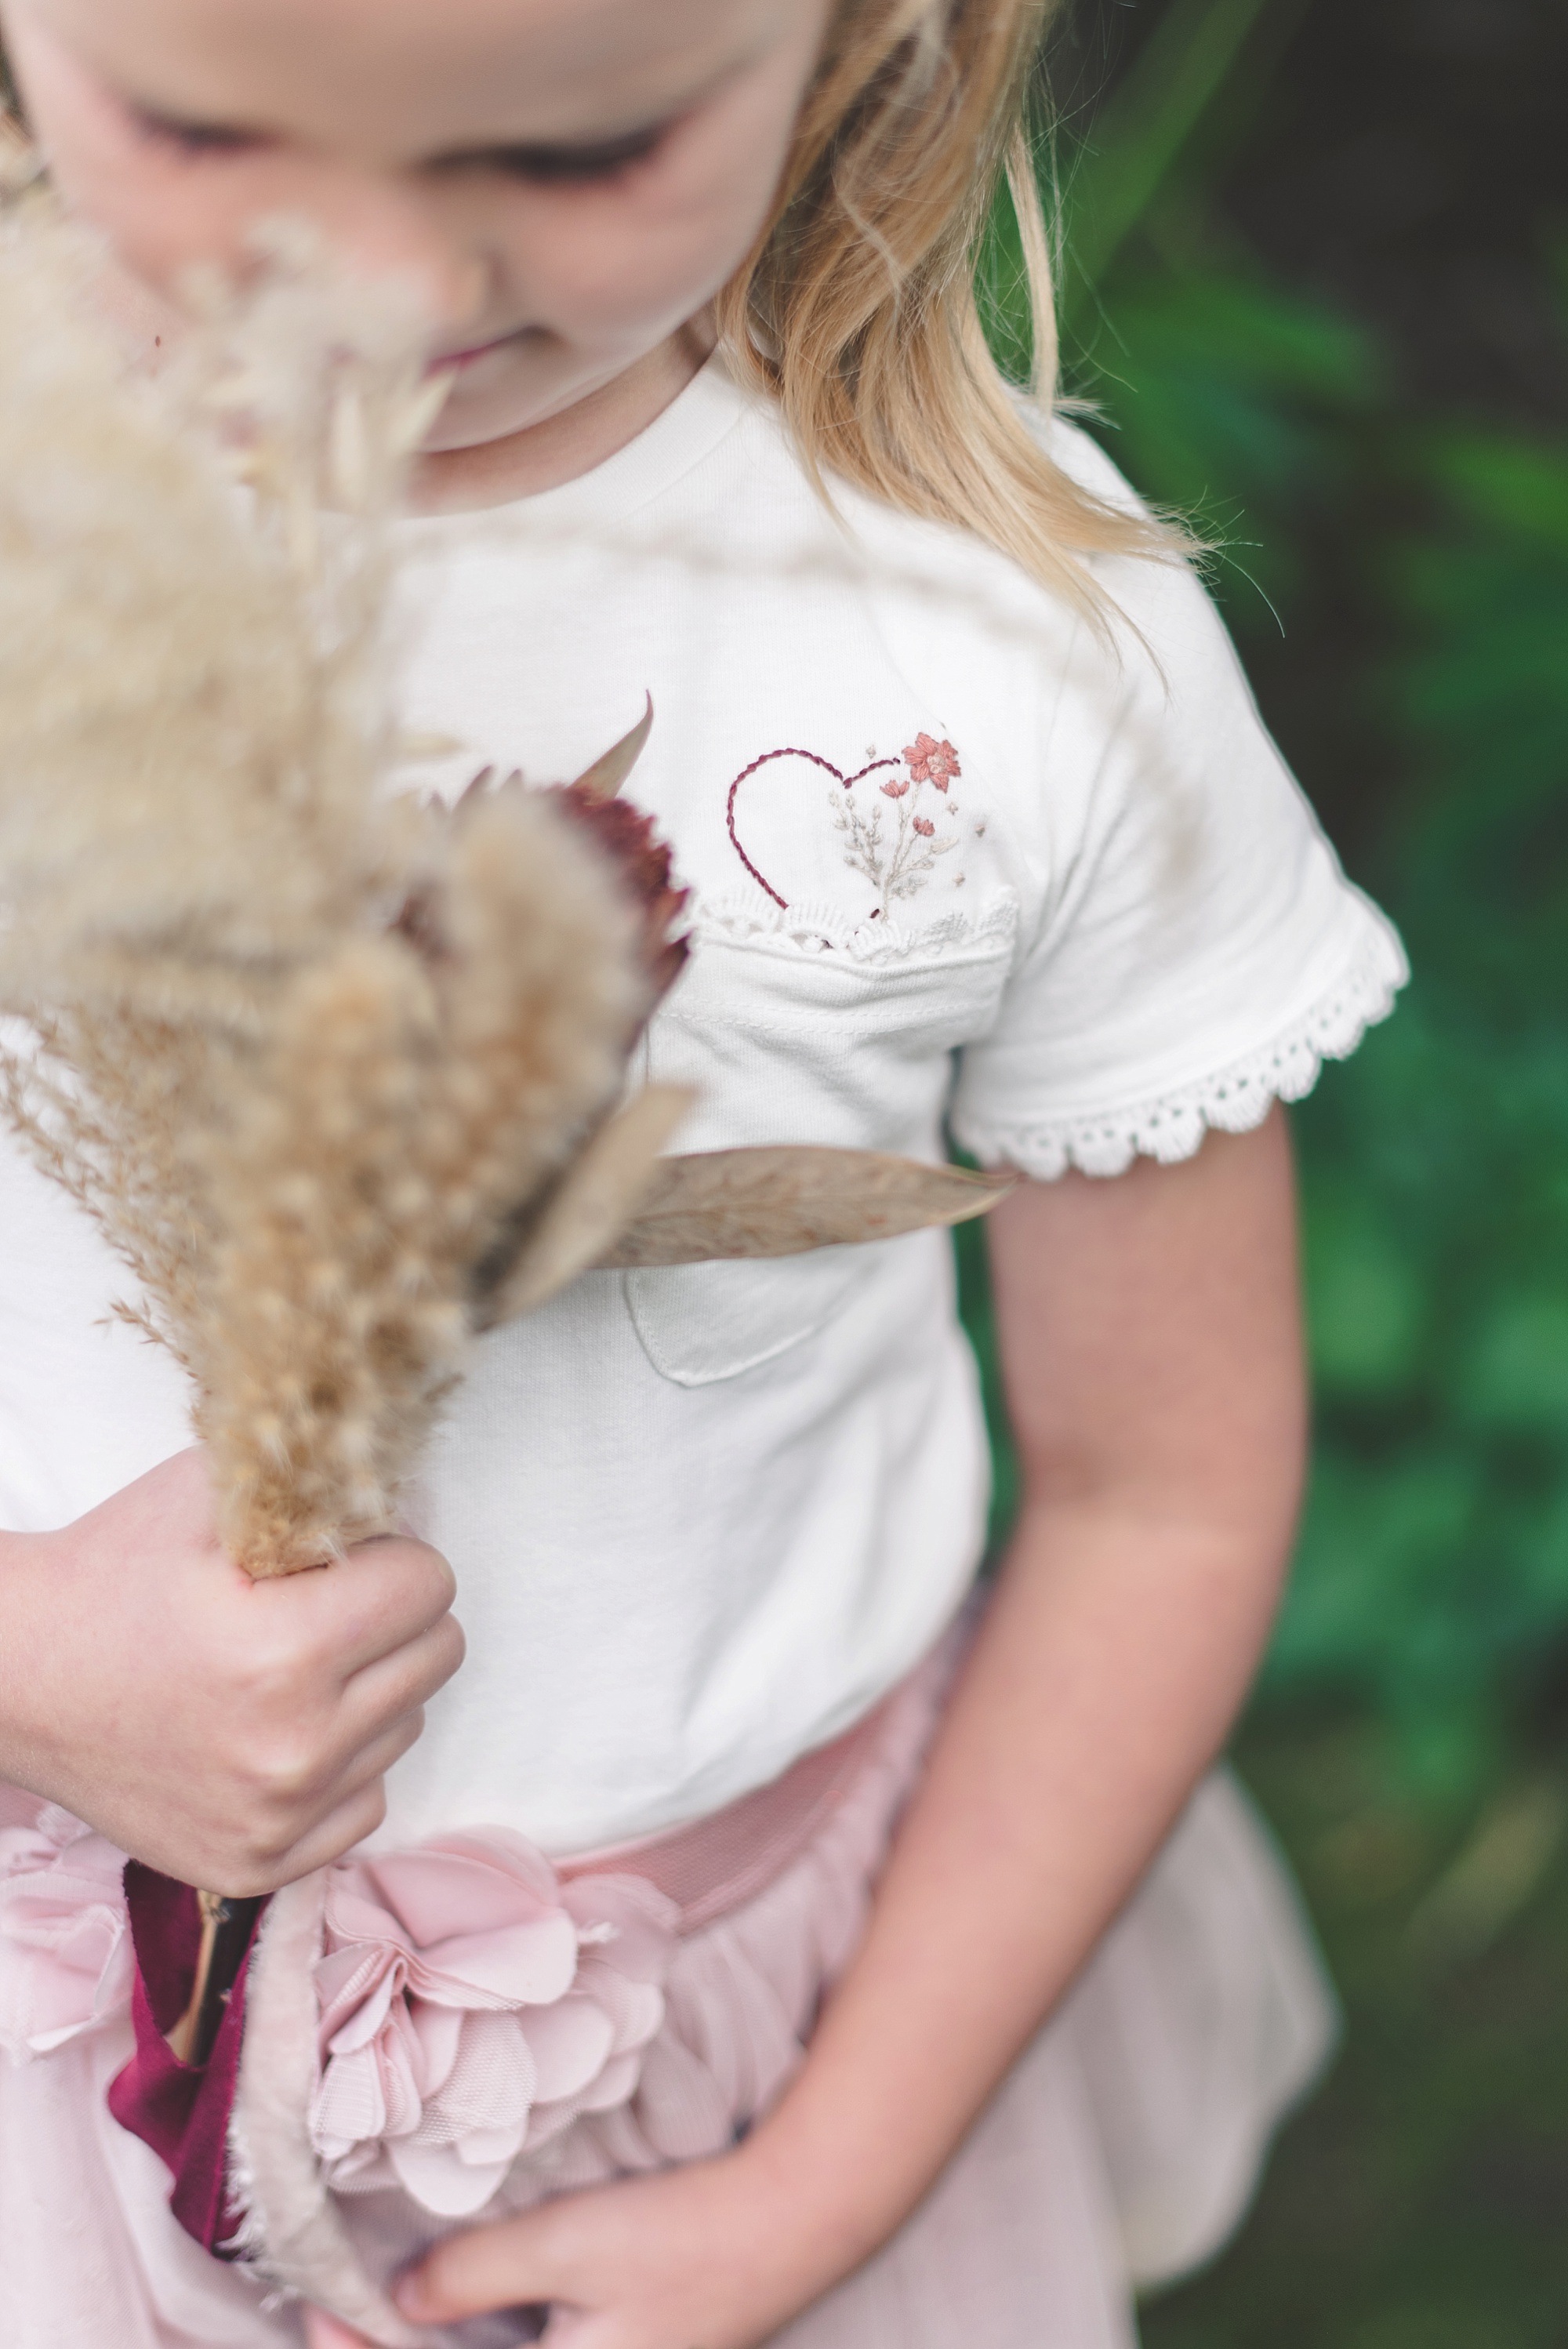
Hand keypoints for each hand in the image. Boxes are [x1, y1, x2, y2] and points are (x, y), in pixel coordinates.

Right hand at [0, 1447, 462, 1890]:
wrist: (18, 1676)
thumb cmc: (114, 1574)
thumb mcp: (212, 1494)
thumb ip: (322, 1489)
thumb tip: (416, 1499)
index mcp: (285, 1649)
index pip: (431, 1585)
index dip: (393, 1555)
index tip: (349, 1558)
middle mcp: (292, 1746)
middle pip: (437, 1655)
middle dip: (393, 1619)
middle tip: (327, 1608)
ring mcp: (278, 1817)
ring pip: (408, 1725)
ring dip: (369, 1690)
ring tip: (288, 1670)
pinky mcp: (261, 1866)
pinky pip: (367, 1799)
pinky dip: (340, 1762)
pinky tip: (277, 1730)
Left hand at [303, 2145, 867, 2348]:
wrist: (792, 2223)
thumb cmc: (684, 2237)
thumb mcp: (565, 2244)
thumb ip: (474, 2273)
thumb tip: (402, 2298)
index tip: (323, 2308)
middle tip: (339, 2311)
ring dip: (438, 2348)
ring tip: (384, 2308)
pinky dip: (486, 2341)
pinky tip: (462, 2306)